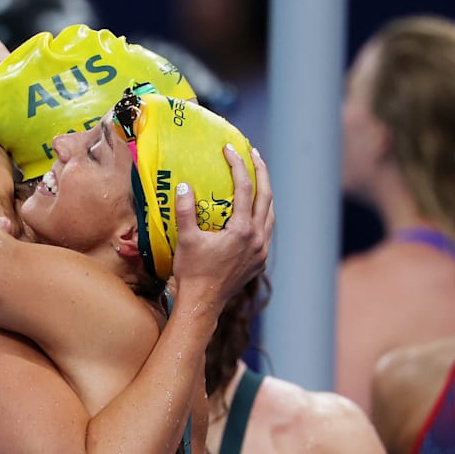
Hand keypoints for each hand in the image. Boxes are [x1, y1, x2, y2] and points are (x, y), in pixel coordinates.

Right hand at [172, 146, 271, 305]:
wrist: (203, 303)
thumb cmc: (192, 272)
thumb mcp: (186, 240)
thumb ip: (185, 211)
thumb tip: (183, 186)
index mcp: (242, 230)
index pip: (245, 188)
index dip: (238, 165)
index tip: (229, 149)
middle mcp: (258, 239)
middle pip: (267, 196)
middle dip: (261, 171)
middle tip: (253, 153)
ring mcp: (261, 251)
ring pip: (271, 213)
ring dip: (265, 192)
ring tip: (257, 177)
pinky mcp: (259, 261)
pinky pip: (267, 230)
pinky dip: (263, 213)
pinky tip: (253, 210)